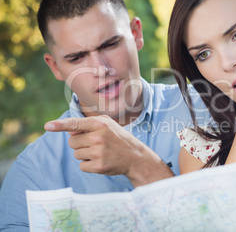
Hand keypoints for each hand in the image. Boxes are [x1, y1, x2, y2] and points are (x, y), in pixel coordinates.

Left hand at [45, 115, 173, 186]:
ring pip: (76, 154)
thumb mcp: (107, 125)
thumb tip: (70, 131)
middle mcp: (98, 137)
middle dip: (80, 143)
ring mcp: (98, 152)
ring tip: (101, 152)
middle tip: (96, 144)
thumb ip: (88, 124)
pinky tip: (100, 161)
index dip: (60, 125)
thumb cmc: (119, 138)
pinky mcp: (98, 166)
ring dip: (85, 154)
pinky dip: (88, 165)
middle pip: (72, 141)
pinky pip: (81, 165)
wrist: (135, 157)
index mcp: (100, 124)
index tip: (47, 126)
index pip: (75, 123)